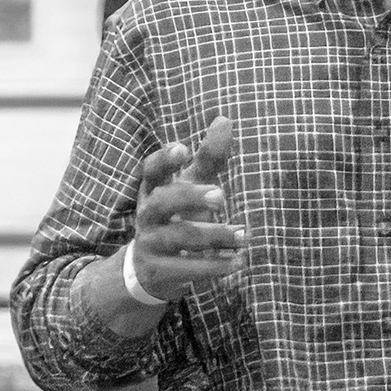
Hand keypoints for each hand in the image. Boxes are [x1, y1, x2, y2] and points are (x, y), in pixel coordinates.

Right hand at [119, 117, 243, 307]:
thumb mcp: (189, 188)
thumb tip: (224, 118)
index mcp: (152, 190)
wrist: (148, 272)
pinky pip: (187, 268)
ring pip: (180, 236)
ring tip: (244, 236)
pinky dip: (214, 266)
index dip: (164, 159)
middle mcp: (147, 215)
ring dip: (215, 235)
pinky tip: (237, 262)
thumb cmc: (175, 218)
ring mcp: (150, 244)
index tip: (183, 148)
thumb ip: (207, 158)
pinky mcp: (159, 271)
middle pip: (164, 202)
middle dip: (191, 197)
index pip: (151, 170)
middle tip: (221, 195)